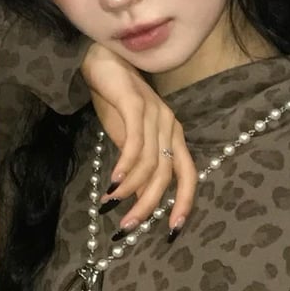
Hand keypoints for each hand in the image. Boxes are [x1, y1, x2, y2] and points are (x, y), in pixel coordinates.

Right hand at [80, 43, 197, 235]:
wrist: (101, 60)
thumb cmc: (115, 101)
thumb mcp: (129, 136)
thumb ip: (137, 162)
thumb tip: (137, 196)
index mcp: (173, 135)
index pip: (188, 174)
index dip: (185, 203)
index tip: (172, 230)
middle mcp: (170, 126)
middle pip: (167, 174)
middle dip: (149, 204)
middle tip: (129, 226)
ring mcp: (155, 114)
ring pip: (150, 162)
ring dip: (131, 188)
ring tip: (111, 204)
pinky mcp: (136, 104)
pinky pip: (135, 141)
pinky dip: (126, 165)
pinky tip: (114, 181)